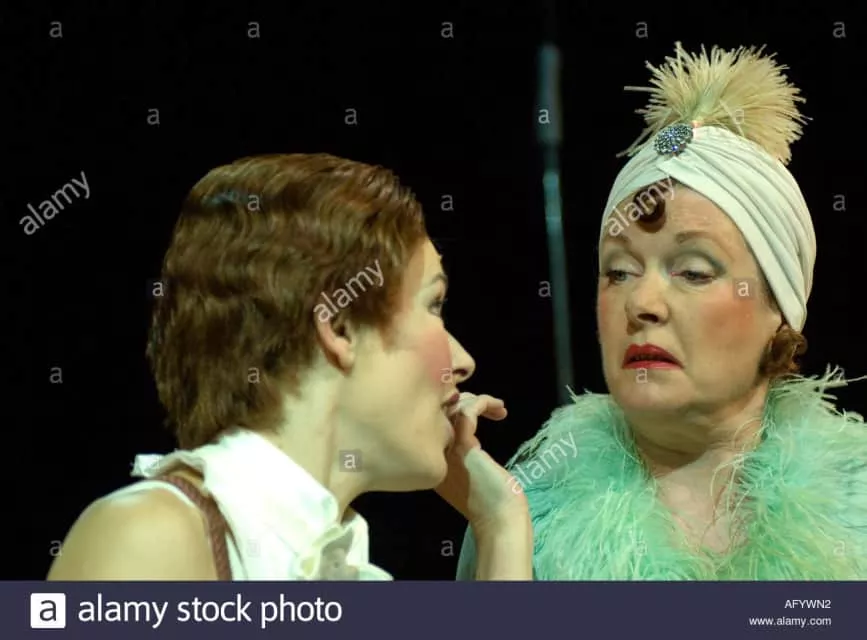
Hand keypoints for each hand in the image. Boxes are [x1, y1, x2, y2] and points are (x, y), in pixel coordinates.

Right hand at [435, 393, 528, 533]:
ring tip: (497, 406)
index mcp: (436, 462)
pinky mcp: (464, 446)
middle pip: (441, 415)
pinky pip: (467, 413)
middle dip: (464, 401)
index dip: (456, 411)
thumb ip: (465, 457)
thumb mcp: (472, 474)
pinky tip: (498, 407)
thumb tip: (471, 439)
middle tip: (489, 406)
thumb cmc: (492, 502)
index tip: (481, 411)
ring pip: (452, 410)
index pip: (438, 426)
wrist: (499, 520)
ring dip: (476, 401)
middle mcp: (436, 454)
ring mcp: (447, 450)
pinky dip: (482, 403)